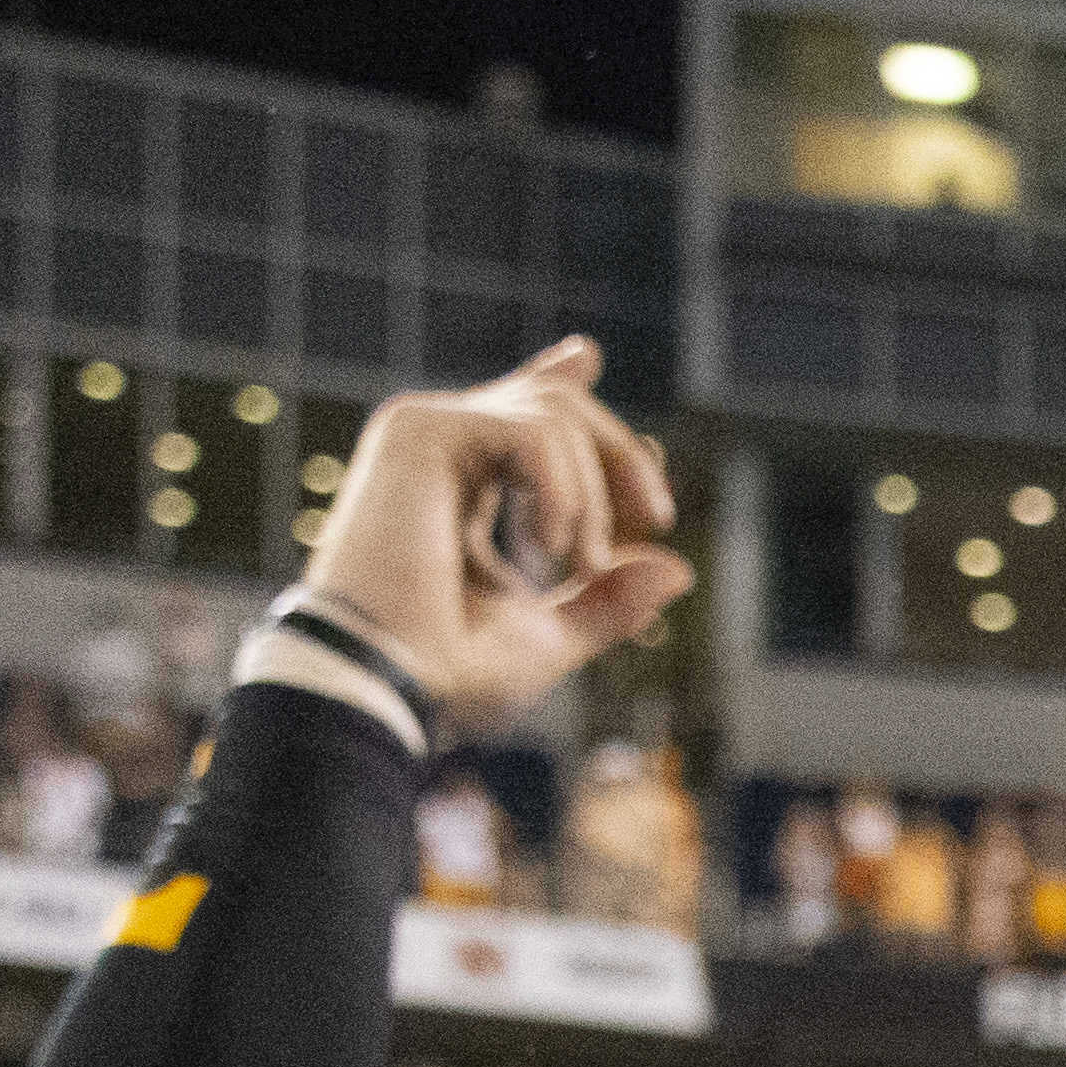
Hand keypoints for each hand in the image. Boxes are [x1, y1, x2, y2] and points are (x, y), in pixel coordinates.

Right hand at [289, 343, 684, 743]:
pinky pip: (533, 429)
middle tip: (654, 519)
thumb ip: (607, 600)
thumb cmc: (449, 670)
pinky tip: (550, 547)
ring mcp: (424, 430)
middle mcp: (439, 448)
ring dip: (593, 491)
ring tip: (579, 562)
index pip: (521, 411)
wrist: (386, 681)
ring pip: (553, 411)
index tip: (632, 419)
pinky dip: (564, 490)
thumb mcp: (549, 636)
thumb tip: (679, 569)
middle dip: (622, 455)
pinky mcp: (419, 429)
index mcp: (461, 483)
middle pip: (556, 401)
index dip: (569, 384)